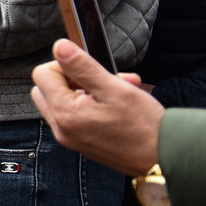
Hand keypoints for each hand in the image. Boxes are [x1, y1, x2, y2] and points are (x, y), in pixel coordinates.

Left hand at [31, 39, 162, 176]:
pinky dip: (90, 105)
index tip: (88, 68)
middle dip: (72, 77)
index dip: (64, 65)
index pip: (42, 75)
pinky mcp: (80, 142)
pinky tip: (116, 103)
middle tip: (101, 78)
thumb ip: (82, 67)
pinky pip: (74, 116)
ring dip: (85, 89)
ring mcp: (69, 137)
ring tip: (117, 88)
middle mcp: (61, 128)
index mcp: (64, 113)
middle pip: (47, 88)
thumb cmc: (144, 125)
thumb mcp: (114, 88)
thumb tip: (59, 46)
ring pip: (62, 101)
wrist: (163, 158)